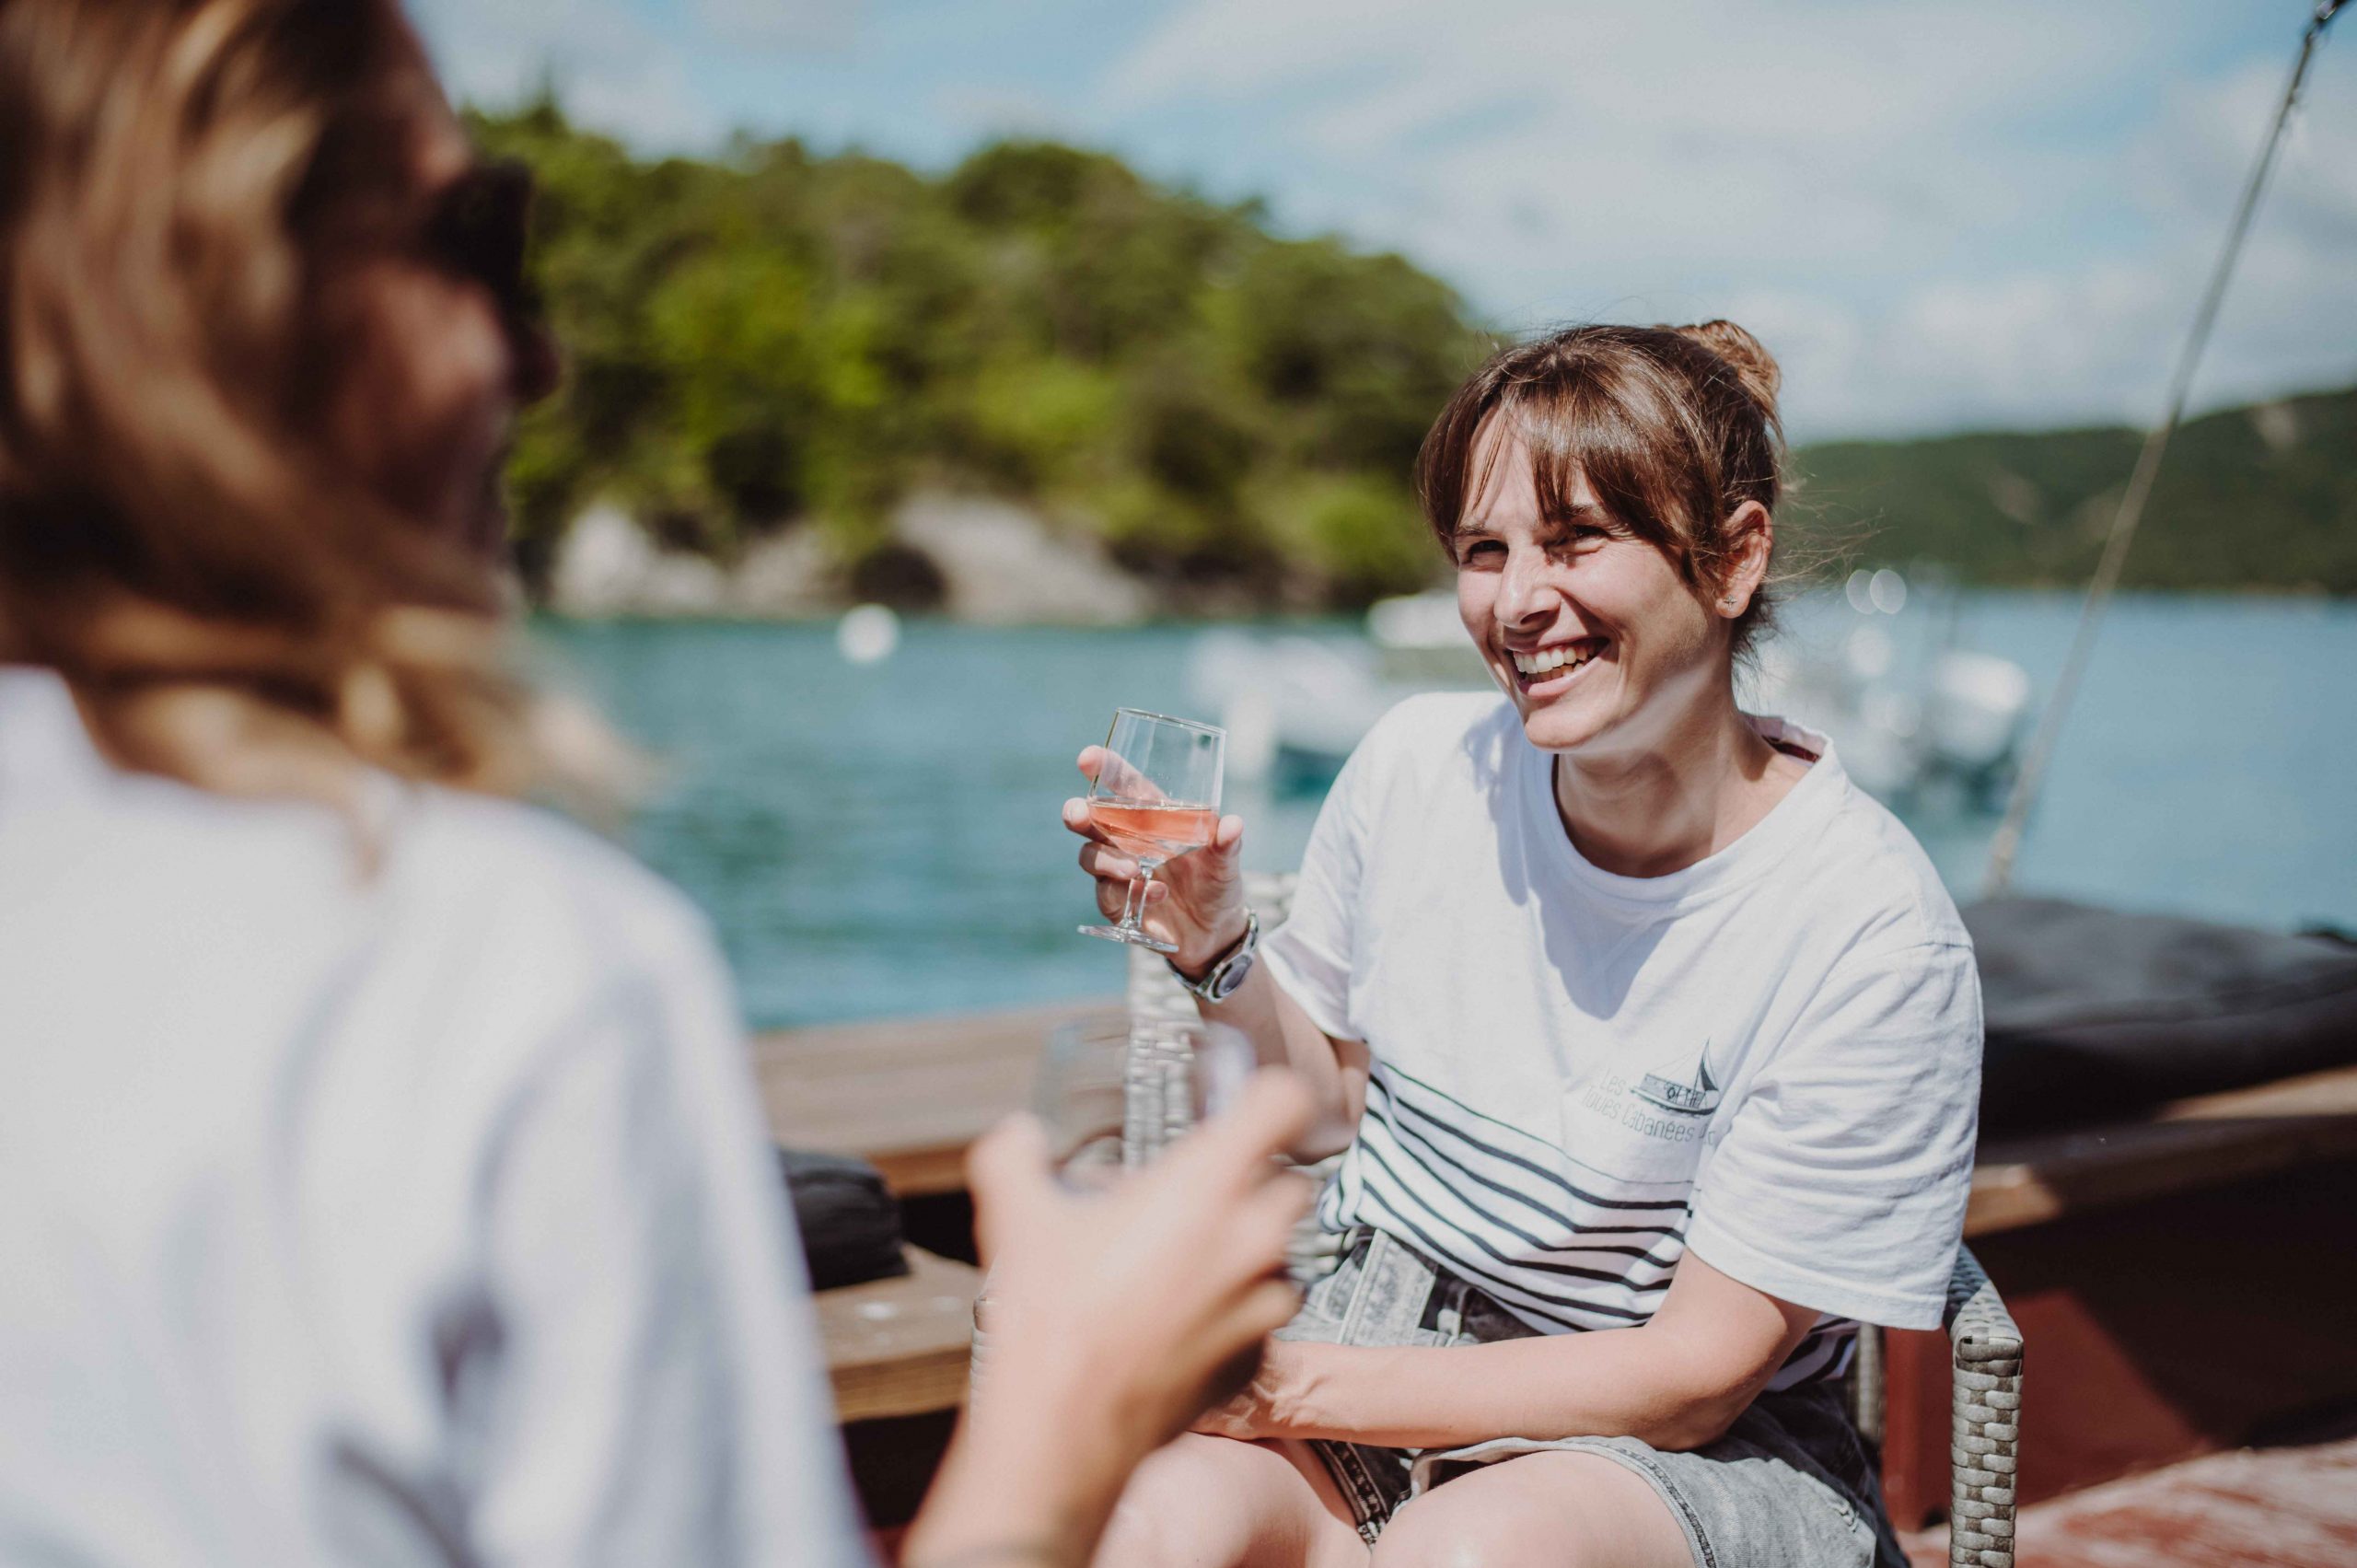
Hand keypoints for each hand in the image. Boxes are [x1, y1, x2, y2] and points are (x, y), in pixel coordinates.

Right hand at [962, 1070, 1314, 1460]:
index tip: (1246, 1105)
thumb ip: (1014, 1154)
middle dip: (1254, 1180)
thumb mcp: (1014, 1215)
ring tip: (1187, 1262)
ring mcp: (1261, 1305)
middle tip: (1197, 1194)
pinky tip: (1185, 1319)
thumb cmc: (1048, 1317)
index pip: (1284, 1104)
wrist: (1061, 1429)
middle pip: (1291, 1182)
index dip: (1269, 1095)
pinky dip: (1238, 1312)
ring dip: (1250, 1250)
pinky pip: (1266, 1318)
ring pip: (1284, 1254)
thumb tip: (1018, 1134)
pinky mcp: (1257, 1360)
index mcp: (1204, 1187)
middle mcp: (1249, 1240)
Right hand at [1062, 746, 1247, 972]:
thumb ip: (1228, 844)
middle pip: (1089, 819)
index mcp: (1153, 817)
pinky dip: (1129, 891)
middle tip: (1078, 814)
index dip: (1105, 768)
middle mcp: (1128, 840)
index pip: (1124, 785)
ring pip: (1090, 856)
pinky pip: (1109, 893)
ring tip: (1134, 868)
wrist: (1215, 933)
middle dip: (1078, 813)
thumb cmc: (1218, 884)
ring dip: (1106, 860)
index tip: (1087, 758)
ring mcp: (1118, 871)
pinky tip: (1157, 893)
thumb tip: (1232, 824)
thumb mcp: (1226, 863)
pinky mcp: (1117, 903)